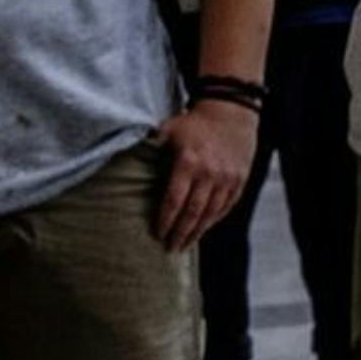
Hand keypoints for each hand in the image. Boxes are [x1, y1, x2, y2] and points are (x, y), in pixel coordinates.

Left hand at [151, 98, 260, 250]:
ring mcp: (227, 177)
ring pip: (211, 213)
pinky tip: (203, 228)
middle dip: (180, 234)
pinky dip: (214, 220)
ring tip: (184, 245)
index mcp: (188, 162)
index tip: (157, 235)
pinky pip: (226, 206)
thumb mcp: (169, 130)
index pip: (174, 200)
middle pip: (192, 212)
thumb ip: (149, 148)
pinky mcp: (240, 179)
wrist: (231, 110)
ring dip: (197, 232)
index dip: (165, 220)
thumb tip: (120, 163)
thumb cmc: (193, 123)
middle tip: (169, 249)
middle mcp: (210, 173)